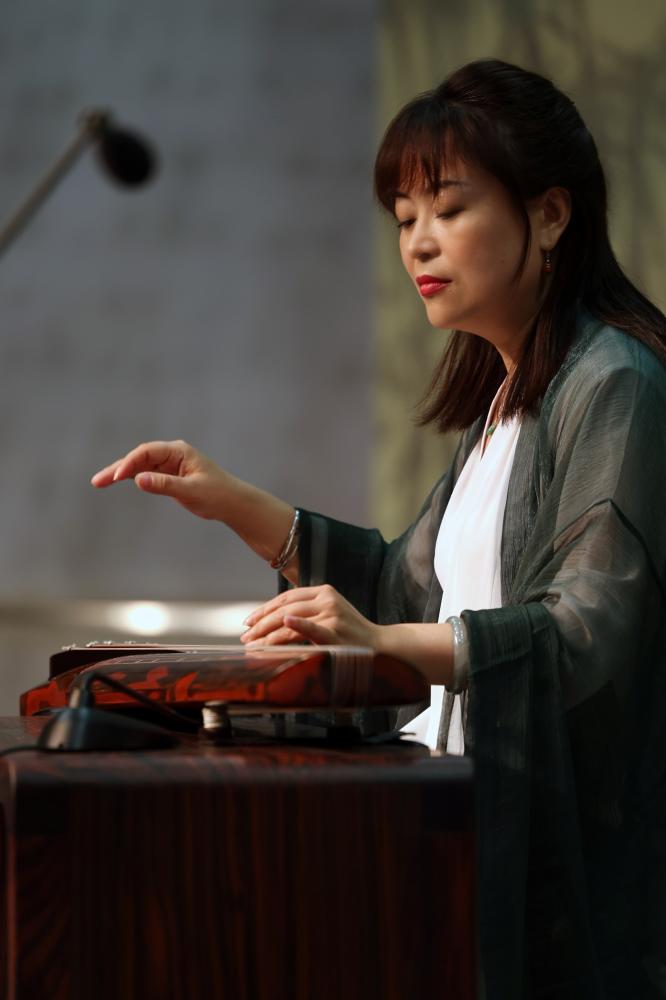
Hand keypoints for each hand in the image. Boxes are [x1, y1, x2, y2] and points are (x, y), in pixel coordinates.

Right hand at [91, 440, 232, 519]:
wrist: (232, 503)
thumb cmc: (217, 494)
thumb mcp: (191, 491)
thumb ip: (164, 485)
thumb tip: (138, 480)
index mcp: (179, 451)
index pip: (147, 452)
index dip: (130, 463)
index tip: (119, 477)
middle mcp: (172, 454)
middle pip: (139, 457)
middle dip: (118, 468)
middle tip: (98, 481)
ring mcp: (169, 464)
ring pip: (139, 466)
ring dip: (120, 474)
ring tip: (99, 483)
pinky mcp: (168, 475)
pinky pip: (146, 474)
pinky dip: (131, 478)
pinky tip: (116, 482)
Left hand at [240, 584, 380, 648]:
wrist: (380, 645)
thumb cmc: (351, 634)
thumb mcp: (331, 614)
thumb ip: (308, 612)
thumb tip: (276, 620)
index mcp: (324, 591)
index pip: (286, 597)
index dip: (265, 609)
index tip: (248, 622)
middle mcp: (326, 599)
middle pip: (285, 608)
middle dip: (261, 623)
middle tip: (245, 636)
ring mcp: (331, 615)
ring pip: (290, 620)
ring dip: (268, 634)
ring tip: (252, 644)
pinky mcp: (335, 632)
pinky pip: (311, 628)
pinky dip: (297, 625)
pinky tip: (285, 623)